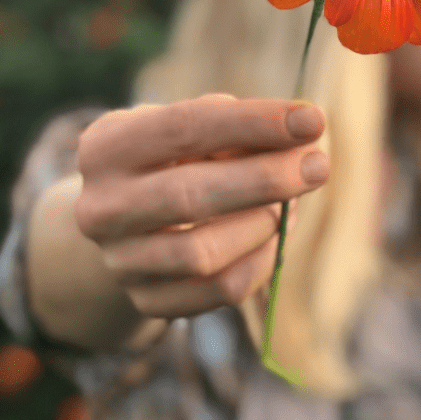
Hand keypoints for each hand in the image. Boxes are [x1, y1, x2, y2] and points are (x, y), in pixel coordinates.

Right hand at [74, 94, 327, 319]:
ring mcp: (119, 261)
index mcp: (107, 146)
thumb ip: (237, 128)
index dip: (254, 122)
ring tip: (289, 203)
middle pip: (191, 195)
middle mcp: (101, 207)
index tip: (312, 119)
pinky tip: (275, 235)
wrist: (126, 222)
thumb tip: (298, 142)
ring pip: (204, 254)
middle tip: (319, 165)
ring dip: (263, 224)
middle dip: (267, 178)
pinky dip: (261, 261)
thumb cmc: (174, 157)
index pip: (185, 126)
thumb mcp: (191, 128)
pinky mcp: (146, 300)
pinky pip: (220, 289)